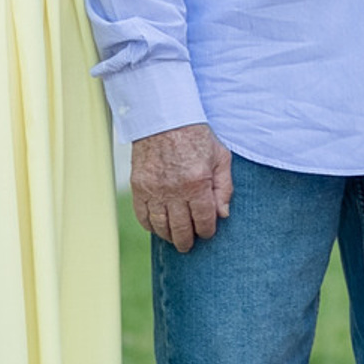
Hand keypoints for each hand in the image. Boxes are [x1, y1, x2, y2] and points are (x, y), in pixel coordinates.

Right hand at [132, 122, 233, 252]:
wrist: (165, 118)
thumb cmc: (196, 136)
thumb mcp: (220, 157)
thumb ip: (224, 187)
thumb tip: (223, 215)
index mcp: (198, 183)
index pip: (203, 220)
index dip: (206, 231)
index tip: (207, 232)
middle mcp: (175, 190)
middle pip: (181, 229)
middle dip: (187, 241)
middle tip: (189, 245)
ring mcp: (154, 190)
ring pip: (161, 226)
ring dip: (169, 237)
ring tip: (175, 239)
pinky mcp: (139, 186)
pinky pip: (143, 216)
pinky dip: (150, 226)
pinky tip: (158, 227)